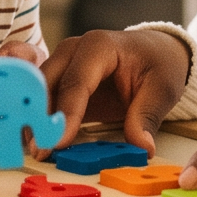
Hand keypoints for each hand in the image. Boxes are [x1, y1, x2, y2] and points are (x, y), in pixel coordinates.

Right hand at [44, 28, 189, 151]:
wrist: (156, 53)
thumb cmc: (158, 64)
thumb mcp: (161, 88)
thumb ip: (147, 117)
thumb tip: (142, 147)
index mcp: (99, 46)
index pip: (76, 81)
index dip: (66, 113)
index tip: (58, 141)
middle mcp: (73, 50)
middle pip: (47, 83)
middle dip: (39, 116)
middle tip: (38, 149)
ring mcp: (63, 64)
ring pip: (39, 92)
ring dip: (35, 120)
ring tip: (36, 150)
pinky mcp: (61, 81)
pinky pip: (44, 100)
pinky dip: (40, 120)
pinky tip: (40, 142)